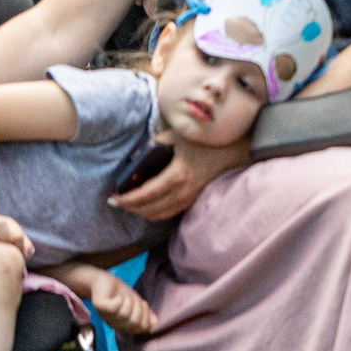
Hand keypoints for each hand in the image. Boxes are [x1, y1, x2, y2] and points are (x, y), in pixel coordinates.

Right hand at [0, 214, 34, 258]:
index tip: (15, 258)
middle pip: (2, 223)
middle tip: (2, 247)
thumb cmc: (1, 241)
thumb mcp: (13, 243)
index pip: (17, 234)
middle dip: (4, 235)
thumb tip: (29, 251)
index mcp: (9, 225)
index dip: (17, 248)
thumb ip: (24, 247)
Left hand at [78, 269, 157, 336]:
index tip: (143, 304)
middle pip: (135, 322)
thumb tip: (156, 324)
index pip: (142, 328)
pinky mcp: (101, 307)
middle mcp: (116, 324)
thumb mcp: (137, 304)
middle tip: (133, 299)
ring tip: (124, 297)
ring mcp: (107, 317)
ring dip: (129, 301)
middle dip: (139, 307)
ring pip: (126, 314)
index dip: (147, 315)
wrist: (104, 282)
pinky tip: (116, 297)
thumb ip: (146, 314)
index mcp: (125, 326)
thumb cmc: (121, 293)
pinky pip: (116, 306)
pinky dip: (120, 299)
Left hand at [109, 137, 247, 222]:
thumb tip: (137, 154)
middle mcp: (183, 191)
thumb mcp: (179, 134)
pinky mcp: (196, 199)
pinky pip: (171, 212)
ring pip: (160, 215)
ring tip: (131, 204)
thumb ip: (156, 143)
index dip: (126, 199)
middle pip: (149, 210)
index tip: (112, 198)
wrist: (237, 148)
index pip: (144, 195)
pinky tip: (151, 204)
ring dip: (143, 212)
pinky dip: (157, 211)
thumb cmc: (208, 139)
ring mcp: (191, 198)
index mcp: (177, 175)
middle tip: (118, 202)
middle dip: (130, 208)